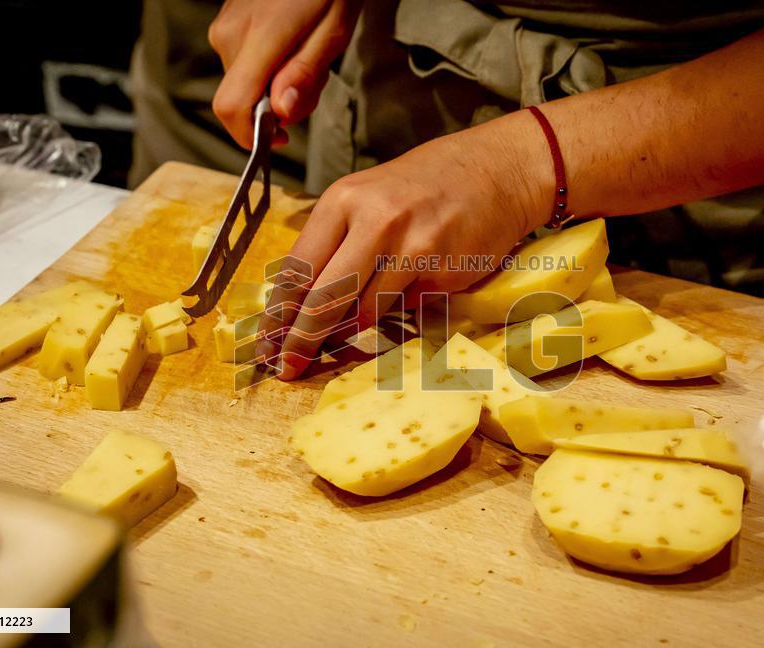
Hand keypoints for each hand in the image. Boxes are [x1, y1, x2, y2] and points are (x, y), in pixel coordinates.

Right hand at [208, 0, 361, 146]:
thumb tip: (282, 113)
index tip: (280, 138)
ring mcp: (225, 27)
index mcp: (258, 38)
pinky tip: (294, 46)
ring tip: (308, 56)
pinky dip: (270, 68)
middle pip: (243, 100)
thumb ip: (304, 75)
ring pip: (245, 84)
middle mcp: (231, 34)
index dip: (251, 136)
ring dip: (278, 86)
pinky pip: (244, 64)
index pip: (232, 107)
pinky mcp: (228, 23)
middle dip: (279, 106)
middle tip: (314, 80)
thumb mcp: (332, 34)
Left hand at [257, 113, 553, 379]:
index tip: (266, 341)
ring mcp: (411, 245)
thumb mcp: (369, 199)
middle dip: (301, 338)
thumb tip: (305, 306)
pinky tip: (401, 299)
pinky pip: (405, 308)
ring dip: (350, 332)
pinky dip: (396, 313)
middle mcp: (373, 219)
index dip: (278, 312)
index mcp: (343, 199)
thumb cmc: (428, 186)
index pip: (298, 266)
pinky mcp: (442, 269)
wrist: (498, 170)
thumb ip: (338, 245)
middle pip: (324, 296)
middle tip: (286, 366)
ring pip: (365, 310)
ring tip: (339, 341)